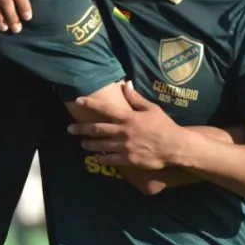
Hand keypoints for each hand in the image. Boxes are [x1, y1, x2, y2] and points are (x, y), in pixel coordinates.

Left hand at [67, 83, 186, 169]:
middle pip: (97, 130)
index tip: (79, 100)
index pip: (105, 109)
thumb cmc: (164, 125)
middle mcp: (123, 132)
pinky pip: (111, 160)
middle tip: (70, 129)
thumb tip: (126, 84)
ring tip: (82, 144)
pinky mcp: (128, 160)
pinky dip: (101, 158)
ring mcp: (125, 147)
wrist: (175, 147)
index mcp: (128, 117)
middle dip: (82, 129)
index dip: (90, 104)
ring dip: (89, 144)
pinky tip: (96, 158)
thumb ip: (136, 98)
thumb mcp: (151, 108)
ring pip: (101, 146)